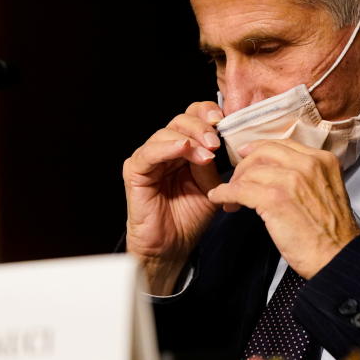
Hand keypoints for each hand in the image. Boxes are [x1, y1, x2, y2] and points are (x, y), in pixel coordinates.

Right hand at [124, 101, 224, 293]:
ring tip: (206, 154)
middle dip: (202, 127)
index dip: (207, 114)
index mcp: (184, 149)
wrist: (172, 246)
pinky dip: (167, 147)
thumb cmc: (189, 218)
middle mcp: (165, 149)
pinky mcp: (135, 170)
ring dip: (189, 139)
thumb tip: (218, 143)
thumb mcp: (211, 187)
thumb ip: (212, 164)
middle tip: (216, 143)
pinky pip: (149, 152)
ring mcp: (149, 158)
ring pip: (166, 132)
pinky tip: (183, 148)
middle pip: (181, 120)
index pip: (194, 118)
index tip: (225, 120)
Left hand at [206, 139, 359, 278]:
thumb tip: (276, 173)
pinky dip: (225, 193)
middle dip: (244, 166)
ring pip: (250, 171)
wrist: (337, 257)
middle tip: (235, 181)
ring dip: (234, 184)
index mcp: (322, 160)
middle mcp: (308, 164)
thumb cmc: (331, 233)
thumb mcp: (326, 191)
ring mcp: (291, 180)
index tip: (245, 154)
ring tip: (230, 200)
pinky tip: (220, 199)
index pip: (282, 144)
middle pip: (263, 152)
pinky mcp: (275, 199)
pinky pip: (240, 189)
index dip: (258, 149)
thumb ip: (306, 176)